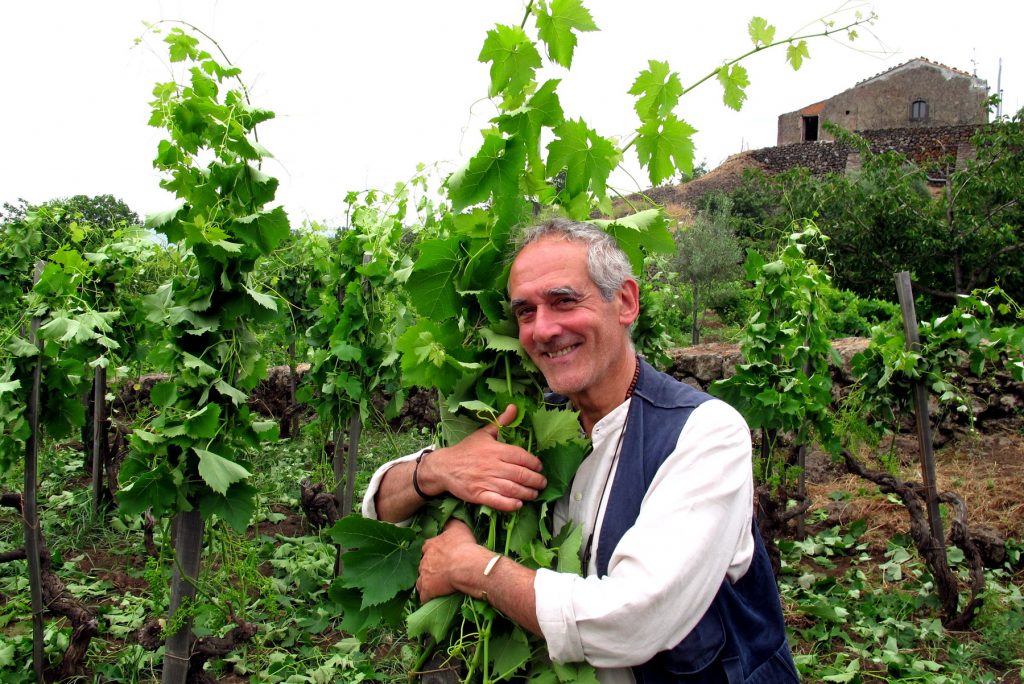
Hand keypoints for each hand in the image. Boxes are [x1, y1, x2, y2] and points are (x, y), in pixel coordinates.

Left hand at [416, 519, 479, 601]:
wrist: (467, 565)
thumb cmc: (464, 545)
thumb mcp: (458, 528)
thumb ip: (450, 524)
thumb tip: (448, 519)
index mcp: (429, 546)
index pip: (426, 548)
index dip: (432, 553)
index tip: (439, 556)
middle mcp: (424, 561)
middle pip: (422, 565)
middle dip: (429, 569)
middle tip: (439, 572)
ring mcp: (424, 576)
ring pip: (420, 582)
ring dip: (426, 583)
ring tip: (436, 587)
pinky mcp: (427, 590)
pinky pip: (424, 597)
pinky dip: (427, 598)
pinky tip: (433, 599)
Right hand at [423, 405, 545, 511]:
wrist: (444, 467)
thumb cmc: (466, 449)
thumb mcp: (483, 433)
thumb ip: (501, 422)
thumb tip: (514, 407)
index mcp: (495, 450)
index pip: (520, 456)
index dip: (534, 463)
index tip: (540, 467)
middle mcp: (492, 466)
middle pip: (520, 474)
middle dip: (535, 480)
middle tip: (542, 483)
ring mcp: (485, 481)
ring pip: (512, 489)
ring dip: (527, 493)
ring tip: (534, 494)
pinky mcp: (478, 495)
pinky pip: (498, 502)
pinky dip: (510, 505)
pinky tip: (518, 505)